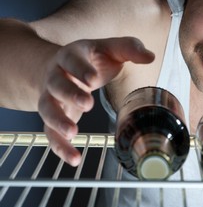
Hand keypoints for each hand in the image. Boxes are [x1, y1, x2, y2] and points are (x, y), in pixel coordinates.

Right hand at [38, 37, 154, 165]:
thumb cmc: (90, 59)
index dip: (81, 69)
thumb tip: (150, 57)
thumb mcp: (109, 48)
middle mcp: (56, 76)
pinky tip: (74, 158)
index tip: (93, 79)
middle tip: (87, 104)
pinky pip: (50, 132)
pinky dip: (59, 146)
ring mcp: (51, 97)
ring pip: (47, 109)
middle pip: (57, 85)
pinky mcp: (53, 116)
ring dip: (58, 121)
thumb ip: (129, 49)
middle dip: (70, 94)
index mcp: (70, 56)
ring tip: (73, 133)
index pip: (72, 61)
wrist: (60, 66)